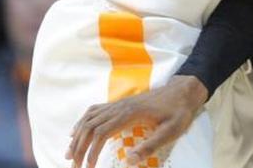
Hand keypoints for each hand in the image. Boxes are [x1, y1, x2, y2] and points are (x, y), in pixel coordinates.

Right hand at [66, 76, 206, 167]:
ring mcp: (118, 104)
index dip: (92, 152)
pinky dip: (81, 122)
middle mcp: (120, 107)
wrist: (183, 91)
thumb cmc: (178, 112)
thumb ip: (151, 146)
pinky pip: (94, 111)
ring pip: (89, 119)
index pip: (102, 134)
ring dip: (77, 136)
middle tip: (73, 166)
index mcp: (130, 114)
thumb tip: (129, 161)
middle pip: (90, 127)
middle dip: (79, 147)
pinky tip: (75, 132)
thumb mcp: (171, 131)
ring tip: (69, 154)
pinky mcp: (120, 104)